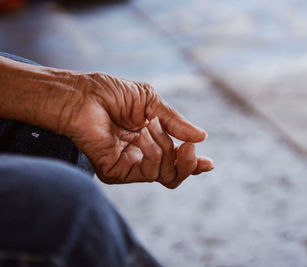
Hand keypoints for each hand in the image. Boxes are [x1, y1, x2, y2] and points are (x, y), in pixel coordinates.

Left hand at [63, 72, 212, 187]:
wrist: (83, 95)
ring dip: (166, 148)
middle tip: (188, 145)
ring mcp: (129, 166)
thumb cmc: (112, 94)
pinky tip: (143, 135)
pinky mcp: (117, 173)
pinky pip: (148, 173)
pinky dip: (153, 152)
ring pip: (166, 175)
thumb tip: (202, 136)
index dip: (193, 163)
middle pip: (174, 175)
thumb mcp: (152, 102)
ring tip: (151, 127)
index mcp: (150, 141)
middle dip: (187, 162)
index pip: (175, 161)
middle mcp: (141, 157)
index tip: (209, 162)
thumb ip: (176, 122)